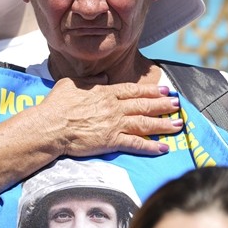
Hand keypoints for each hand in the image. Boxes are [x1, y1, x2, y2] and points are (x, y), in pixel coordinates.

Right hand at [38, 77, 182, 157]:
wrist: (50, 126)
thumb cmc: (56, 105)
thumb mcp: (71, 84)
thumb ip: (90, 82)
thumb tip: (104, 80)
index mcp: (105, 93)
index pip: (134, 90)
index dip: (151, 91)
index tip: (164, 90)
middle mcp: (114, 107)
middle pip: (144, 105)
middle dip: (163, 105)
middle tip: (178, 105)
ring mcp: (114, 124)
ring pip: (145, 123)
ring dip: (163, 124)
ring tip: (178, 124)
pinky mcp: (111, 142)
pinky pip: (135, 144)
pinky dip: (151, 147)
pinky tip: (163, 148)